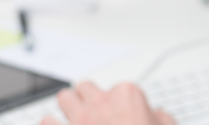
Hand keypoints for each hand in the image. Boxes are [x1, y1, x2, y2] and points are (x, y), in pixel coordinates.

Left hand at [40, 81, 174, 124]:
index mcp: (128, 95)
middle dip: (87, 99)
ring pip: (64, 97)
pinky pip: (46, 122)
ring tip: (71, 119)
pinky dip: (49, 124)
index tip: (121, 115)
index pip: (118, 88)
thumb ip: (162, 118)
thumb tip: (159, 114)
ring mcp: (80, 118)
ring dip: (66, 108)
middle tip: (92, 112)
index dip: (119, 103)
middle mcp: (101, 102)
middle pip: (85, 87)